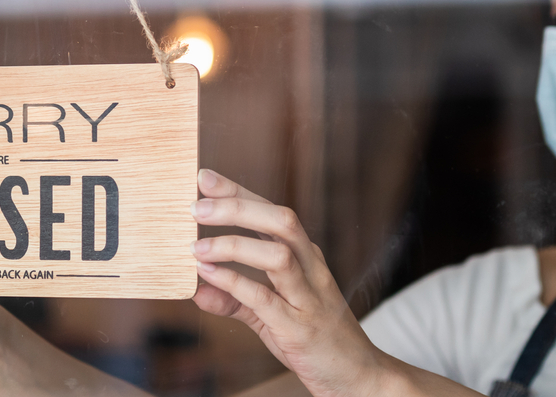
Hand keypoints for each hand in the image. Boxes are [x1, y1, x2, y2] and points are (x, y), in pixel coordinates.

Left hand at [189, 169, 388, 396]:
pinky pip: (267, 298)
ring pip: (279, 255)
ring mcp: (309, 297)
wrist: (358, 377)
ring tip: (197, 248)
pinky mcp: (300, 328)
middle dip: (237, 208)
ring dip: (234, 245)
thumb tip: (197, 289)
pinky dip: (236, 283)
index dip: (239, 192)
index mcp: (306, 257)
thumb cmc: (316, 340)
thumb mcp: (271, 315)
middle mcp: (311, 269)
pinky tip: (209, 277)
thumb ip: (236, 299)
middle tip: (197, 207)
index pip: (272, 212)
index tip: (206, 177)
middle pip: (281, 222)